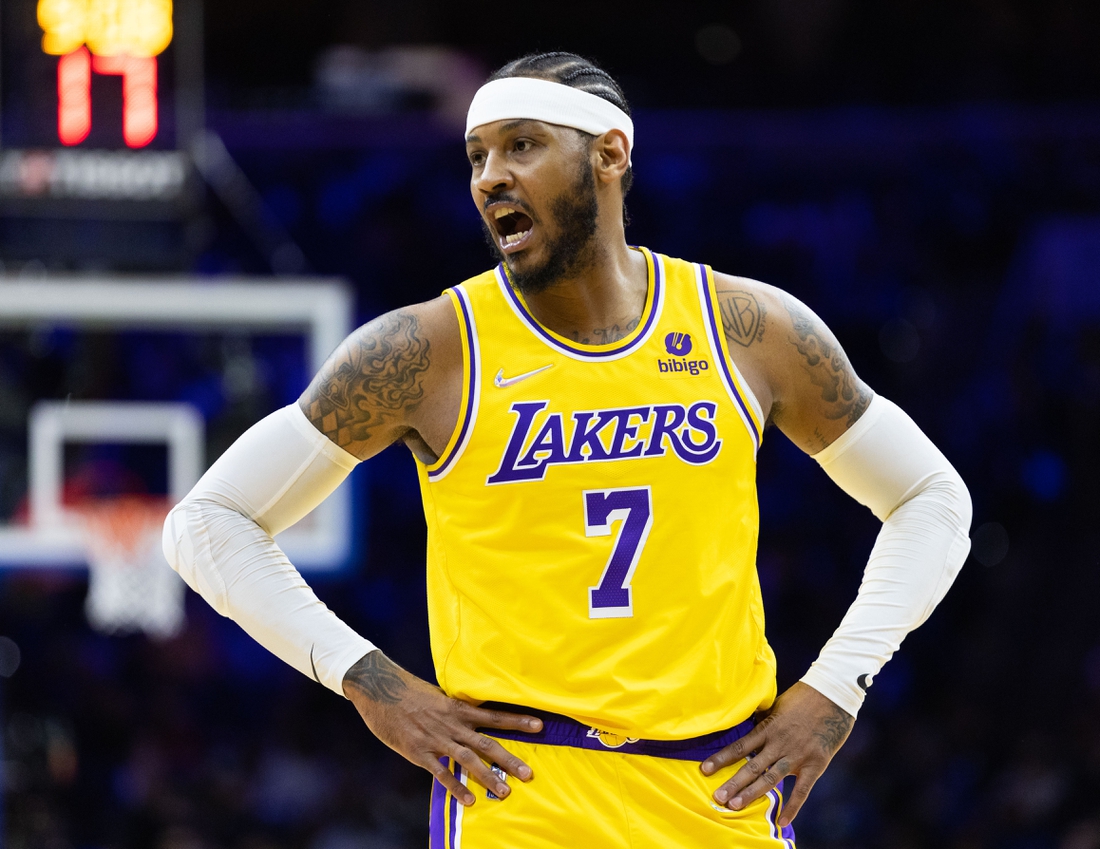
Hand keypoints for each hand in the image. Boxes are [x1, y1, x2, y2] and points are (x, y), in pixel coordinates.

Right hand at [342, 650, 542, 805]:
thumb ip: (455, 708)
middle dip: (509, 760)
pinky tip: (467, 799)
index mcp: (457, 707)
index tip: (540, 726)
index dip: (517, 721)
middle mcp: (452, 724)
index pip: (494, 716)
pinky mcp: (418, 752)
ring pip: (468, 760)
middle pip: (486, 743)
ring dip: (488, 777)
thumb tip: (472, 714)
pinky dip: (454, 786)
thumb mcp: (437, 696)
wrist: (379, 689)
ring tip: (505, 792)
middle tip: (529, 774)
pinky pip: (440, 772)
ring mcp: (436, 739)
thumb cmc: (408, 690)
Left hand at [700, 682, 852, 826]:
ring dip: (751, 794)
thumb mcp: (777, 705)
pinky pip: (802, 790)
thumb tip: (747, 725)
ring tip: (734, 806)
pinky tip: (782, 821)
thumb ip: (764, 720)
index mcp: (768, 727)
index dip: (721, 759)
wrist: (833, 695)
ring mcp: (796, 755)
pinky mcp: (815, 764)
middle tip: (717, 798)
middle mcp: (779, 743)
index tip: (704, 770)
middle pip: (751, 767)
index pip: (740, 747)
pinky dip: (793, 807)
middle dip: (732, 783)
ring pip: (770, 779)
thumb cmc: (804, 697)